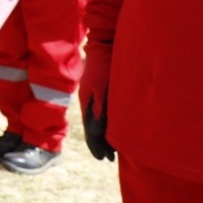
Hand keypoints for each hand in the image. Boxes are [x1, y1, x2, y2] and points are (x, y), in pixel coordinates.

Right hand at [79, 41, 114, 161]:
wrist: (106, 45)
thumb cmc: (104, 66)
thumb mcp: (101, 88)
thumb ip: (100, 109)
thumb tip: (98, 131)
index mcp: (87, 102)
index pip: (90, 129)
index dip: (95, 144)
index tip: (102, 157)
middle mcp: (90, 101)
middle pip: (93, 127)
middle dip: (100, 143)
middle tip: (109, 158)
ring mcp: (96, 96)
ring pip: (99, 121)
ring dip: (104, 135)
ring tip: (112, 149)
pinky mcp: (103, 91)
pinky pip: (104, 113)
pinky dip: (108, 124)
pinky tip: (115, 128)